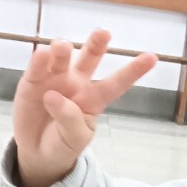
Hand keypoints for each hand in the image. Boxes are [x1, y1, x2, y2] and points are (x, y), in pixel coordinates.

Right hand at [13, 30, 156, 186]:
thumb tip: (52, 95)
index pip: (116, 83)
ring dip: (62, 49)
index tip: (153, 57)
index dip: (133, 71)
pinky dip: (39, 59)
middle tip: (103, 32)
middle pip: (89, 59)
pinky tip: (43, 53)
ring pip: (62, 58)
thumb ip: (70, 119)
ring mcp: (55, 79)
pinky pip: (37, 67)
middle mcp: (76, 83)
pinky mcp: (33, 82)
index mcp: (94, 98)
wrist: (36, 153)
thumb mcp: (74, 139)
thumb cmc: (62, 144)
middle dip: (96, 44)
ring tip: (61, 46)